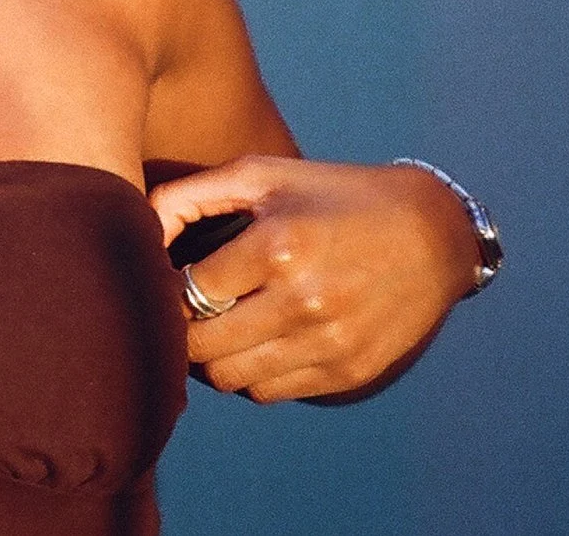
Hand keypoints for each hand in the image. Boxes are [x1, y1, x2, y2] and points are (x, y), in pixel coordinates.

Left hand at [148, 156, 481, 403]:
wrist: (433, 234)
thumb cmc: (330, 194)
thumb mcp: (260, 175)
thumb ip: (185, 196)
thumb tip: (135, 232)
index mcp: (278, 246)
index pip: (185, 291)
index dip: (161, 287)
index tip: (157, 276)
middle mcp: (305, 302)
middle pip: (201, 347)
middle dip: (178, 330)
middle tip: (177, 308)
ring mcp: (329, 344)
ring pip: (230, 380)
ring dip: (210, 358)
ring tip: (212, 324)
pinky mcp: (347, 372)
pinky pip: (269, 393)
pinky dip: (248, 373)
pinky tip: (253, 339)